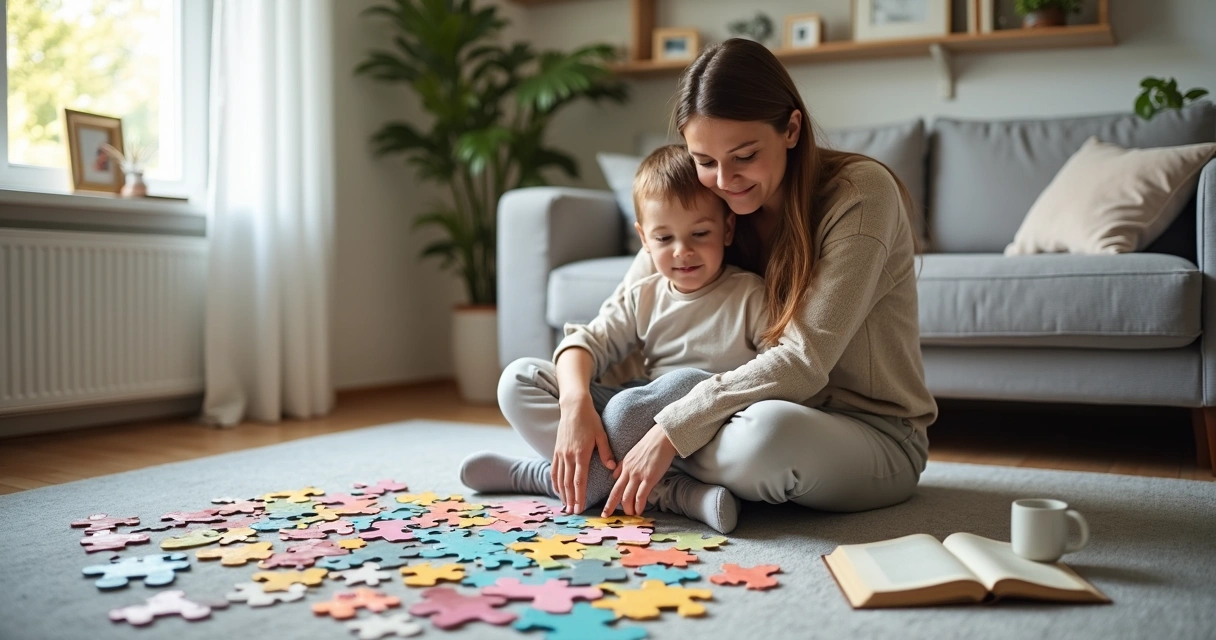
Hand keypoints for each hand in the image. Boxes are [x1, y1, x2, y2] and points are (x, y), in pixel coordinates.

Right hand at [553, 398, 616, 513]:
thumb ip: (606, 452)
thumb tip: (612, 468)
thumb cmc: (590, 420)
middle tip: (572, 512)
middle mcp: (569, 456)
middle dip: (570, 499)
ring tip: (565, 505)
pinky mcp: (556, 450)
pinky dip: (555, 482)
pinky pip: (554, 470)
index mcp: (581, 454)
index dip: (579, 496)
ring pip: (560, 478)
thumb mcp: (601, 435)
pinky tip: (558, 489)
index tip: (580, 507)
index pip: (580, 480)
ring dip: (562, 493)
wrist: (573, 407)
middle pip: (568, 483)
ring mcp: (561, 453)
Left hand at [602, 424, 676, 516]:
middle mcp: (628, 471)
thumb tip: (615, 475)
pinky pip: (641, 495)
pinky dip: (639, 505)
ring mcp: (638, 475)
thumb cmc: (650, 445)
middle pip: (616, 492)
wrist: (663, 438)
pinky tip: (639, 511)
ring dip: (628, 508)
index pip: (614, 484)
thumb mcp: (632, 454)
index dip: (610, 498)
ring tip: (630, 515)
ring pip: (627, 496)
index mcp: (624, 465)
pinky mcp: (649, 478)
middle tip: (607, 516)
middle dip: (610, 506)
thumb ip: (623, 465)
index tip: (606, 508)